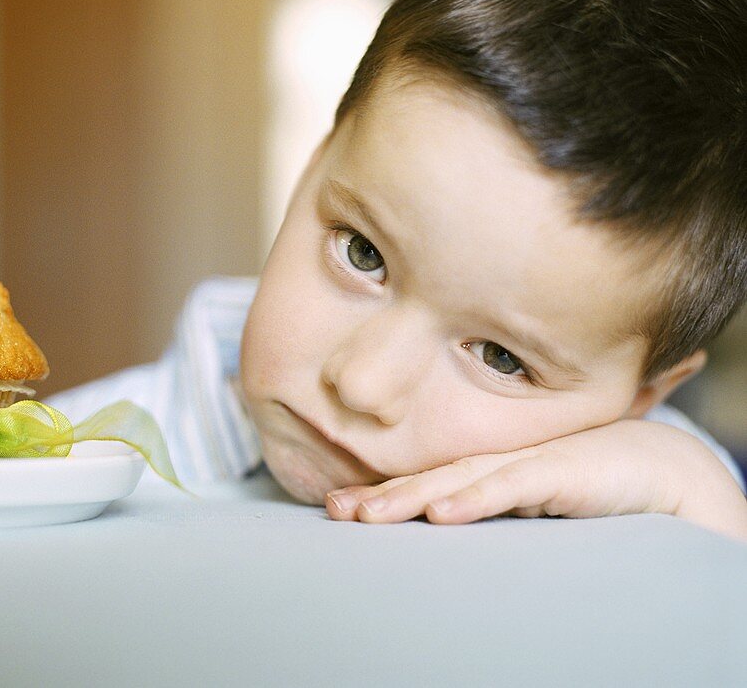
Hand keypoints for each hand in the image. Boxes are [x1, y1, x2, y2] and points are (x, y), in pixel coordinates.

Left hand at [325, 419, 746, 540]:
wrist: (652, 465)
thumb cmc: (584, 483)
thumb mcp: (526, 503)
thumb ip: (487, 510)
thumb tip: (440, 527)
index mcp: (483, 470)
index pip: (422, 483)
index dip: (377, 494)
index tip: (334, 508)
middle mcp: (495, 461)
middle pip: (427, 479)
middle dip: (377, 496)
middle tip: (334, 511)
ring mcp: (523, 462)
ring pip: (457, 481)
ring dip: (410, 497)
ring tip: (367, 515)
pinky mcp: (557, 470)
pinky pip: (510, 486)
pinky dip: (475, 499)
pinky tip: (442, 513)